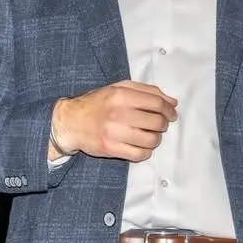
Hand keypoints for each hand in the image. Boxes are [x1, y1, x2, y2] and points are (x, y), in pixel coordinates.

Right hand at [49, 80, 177, 162]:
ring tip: (150, 135)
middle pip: (157, 122)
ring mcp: (114, 132)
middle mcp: (118, 113)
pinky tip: (142, 146)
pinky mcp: (110, 149)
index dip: (169, 110)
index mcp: (121, 95)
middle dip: (163, 124)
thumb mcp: (120, 88)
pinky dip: (146, 152)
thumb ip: (147, 91)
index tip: (171, 114)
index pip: (157, 103)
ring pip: (151, 140)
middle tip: (160, 125)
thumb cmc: (98, 103)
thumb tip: (172, 102)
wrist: (70, 121)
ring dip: (156, 139)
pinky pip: (139, 154)